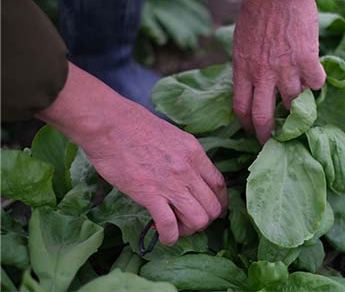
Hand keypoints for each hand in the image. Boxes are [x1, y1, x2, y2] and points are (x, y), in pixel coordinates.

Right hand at [38, 63, 227, 244]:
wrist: (108, 123)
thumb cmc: (133, 124)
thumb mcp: (171, 135)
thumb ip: (183, 155)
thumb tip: (184, 172)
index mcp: (194, 152)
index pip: (219, 184)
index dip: (219, 202)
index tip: (211, 209)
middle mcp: (188, 169)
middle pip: (213, 206)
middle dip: (204, 219)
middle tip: (187, 220)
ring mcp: (171, 183)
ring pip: (199, 219)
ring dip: (189, 230)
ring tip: (175, 227)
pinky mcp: (149, 194)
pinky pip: (169, 225)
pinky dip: (169, 237)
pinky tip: (161, 235)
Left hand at [233, 0, 325, 143]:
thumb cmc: (256, 9)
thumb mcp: (241, 40)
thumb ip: (247, 65)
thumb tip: (253, 83)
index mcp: (243, 68)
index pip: (241, 108)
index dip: (246, 125)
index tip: (252, 131)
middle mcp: (262, 74)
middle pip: (263, 116)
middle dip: (268, 135)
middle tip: (274, 141)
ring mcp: (285, 68)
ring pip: (294, 102)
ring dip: (298, 106)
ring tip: (301, 105)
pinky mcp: (307, 59)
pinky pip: (316, 83)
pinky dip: (317, 83)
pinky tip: (315, 78)